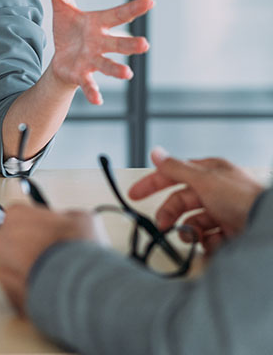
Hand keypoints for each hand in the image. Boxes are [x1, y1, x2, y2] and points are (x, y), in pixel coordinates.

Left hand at [0, 205, 105, 315]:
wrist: (79, 287)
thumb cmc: (76, 250)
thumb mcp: (80, 218)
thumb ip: (65, 217)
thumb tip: (69, 221)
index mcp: (15, 215)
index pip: (23, 216)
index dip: (40, 226)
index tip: (49, 233)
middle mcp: (1, 240)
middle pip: (15, 241)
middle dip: (31, 247)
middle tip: (53, 255)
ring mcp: (1, 269)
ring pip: (14, 266)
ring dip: (30, 269)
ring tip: (54, 275)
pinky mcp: (7, 294)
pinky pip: (19, 289)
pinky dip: (32, 289)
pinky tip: (50, 290)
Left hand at [41, 0, 153, 104]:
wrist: (62, 59)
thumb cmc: (70, 32)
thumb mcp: (62, 7)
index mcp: (98, 24)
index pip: (118, 14)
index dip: (133, 8)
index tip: (150, 1)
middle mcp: (101, 43)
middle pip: (118, 43)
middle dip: (130, 44)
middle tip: (145, 44)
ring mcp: (93, 61)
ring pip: (108, 65)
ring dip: (118, 69)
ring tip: (128, 74)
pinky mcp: (82, 75)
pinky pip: (90, 84)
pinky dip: (93, 92)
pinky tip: (98, 100)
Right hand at [128, 147, 264, 253]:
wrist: (269, 228)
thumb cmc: (243, 198)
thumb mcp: (204, 179)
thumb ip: (176, 168)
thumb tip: (155, 152)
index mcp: (209, 172)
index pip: (173, 174)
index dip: (152, 183)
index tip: (135, 194)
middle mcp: (216, 191)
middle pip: (181, 201)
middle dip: (170, 214)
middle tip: (162, 225)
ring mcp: (224, 212)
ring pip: (194, 222)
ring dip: (190, 231)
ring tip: (193, 238)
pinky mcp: (232, 234)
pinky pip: (210, 239)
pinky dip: (208, 243)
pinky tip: (214, 243)